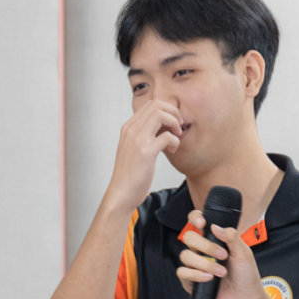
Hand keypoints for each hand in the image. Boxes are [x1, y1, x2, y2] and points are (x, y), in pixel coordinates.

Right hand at [102, 100, 182, 214]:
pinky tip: (172, 149)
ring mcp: (137, 140)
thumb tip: (161, 127)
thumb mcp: (132, 148)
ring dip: (174, 123)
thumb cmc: (130, 174)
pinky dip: (175, 140)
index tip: (172, 124)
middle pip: (157, 105)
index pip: (150, 104)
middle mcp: (131, 130)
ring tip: (176, 136)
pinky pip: (167, 136)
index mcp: (128, 128)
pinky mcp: (145, 152)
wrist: (121, 193)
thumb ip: (142, 135)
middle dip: (173, 113)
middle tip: (178, 127)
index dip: (166, 110)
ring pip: (161, 114)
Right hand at [175, 213, 274, 298]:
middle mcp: (202, 251)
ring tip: (221, 272)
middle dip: (205, 245)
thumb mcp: (244, 253)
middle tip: (222, 255)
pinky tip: (209, 279)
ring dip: (205, 263)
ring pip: (185, 255)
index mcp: (214, 241)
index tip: (202, 223)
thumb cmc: (246, 276)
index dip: (195, 218)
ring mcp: (195, 266)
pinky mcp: (190, 281)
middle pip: (188, 237)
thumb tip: (215, 226)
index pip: (197, 223)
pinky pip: (183, 272)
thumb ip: (231, 237)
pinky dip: (196, 274)